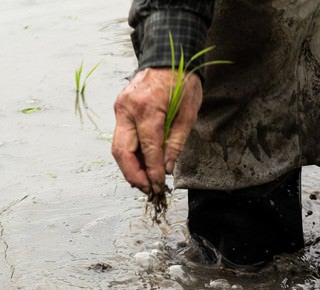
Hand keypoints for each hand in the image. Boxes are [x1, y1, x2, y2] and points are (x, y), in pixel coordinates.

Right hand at [111, 68, 202, 195]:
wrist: (168, 58)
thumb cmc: (182, 82)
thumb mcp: (188, 113)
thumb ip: (176, 141)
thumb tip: (168, 167)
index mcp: (148, 109)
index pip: (148, 149)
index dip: (153, 171)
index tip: (159, 185)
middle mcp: (128, 109)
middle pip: (122, 151)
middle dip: (134, 175)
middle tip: (148, 189)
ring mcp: (120, 108)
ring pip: (117, 147)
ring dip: (130, 168)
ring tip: (145, 182)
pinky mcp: (119, 109)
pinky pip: (121, 138)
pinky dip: (130, 155)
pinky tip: (142, 165)